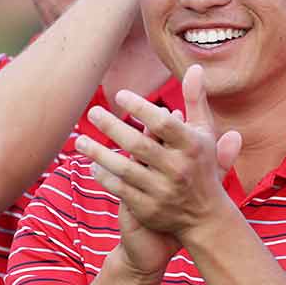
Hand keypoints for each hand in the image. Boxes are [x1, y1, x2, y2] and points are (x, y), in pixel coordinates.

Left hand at [77, 64, 242, 259]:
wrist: (206, 217)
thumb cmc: (202, 165)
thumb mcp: (205, 133)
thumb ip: (195, 100)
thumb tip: (193, 67)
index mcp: (192, 146)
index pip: (163, 123)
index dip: (141, 108)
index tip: (120, 95)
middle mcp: (178, 169)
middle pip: (139, 145)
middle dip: (113, 127)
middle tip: (92, 113)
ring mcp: (163, 191)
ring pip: (124, 169)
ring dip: (99, 154)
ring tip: (80, 141)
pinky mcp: (148, 209)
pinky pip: (119, 190)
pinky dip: (104, 176)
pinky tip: (92, 164)